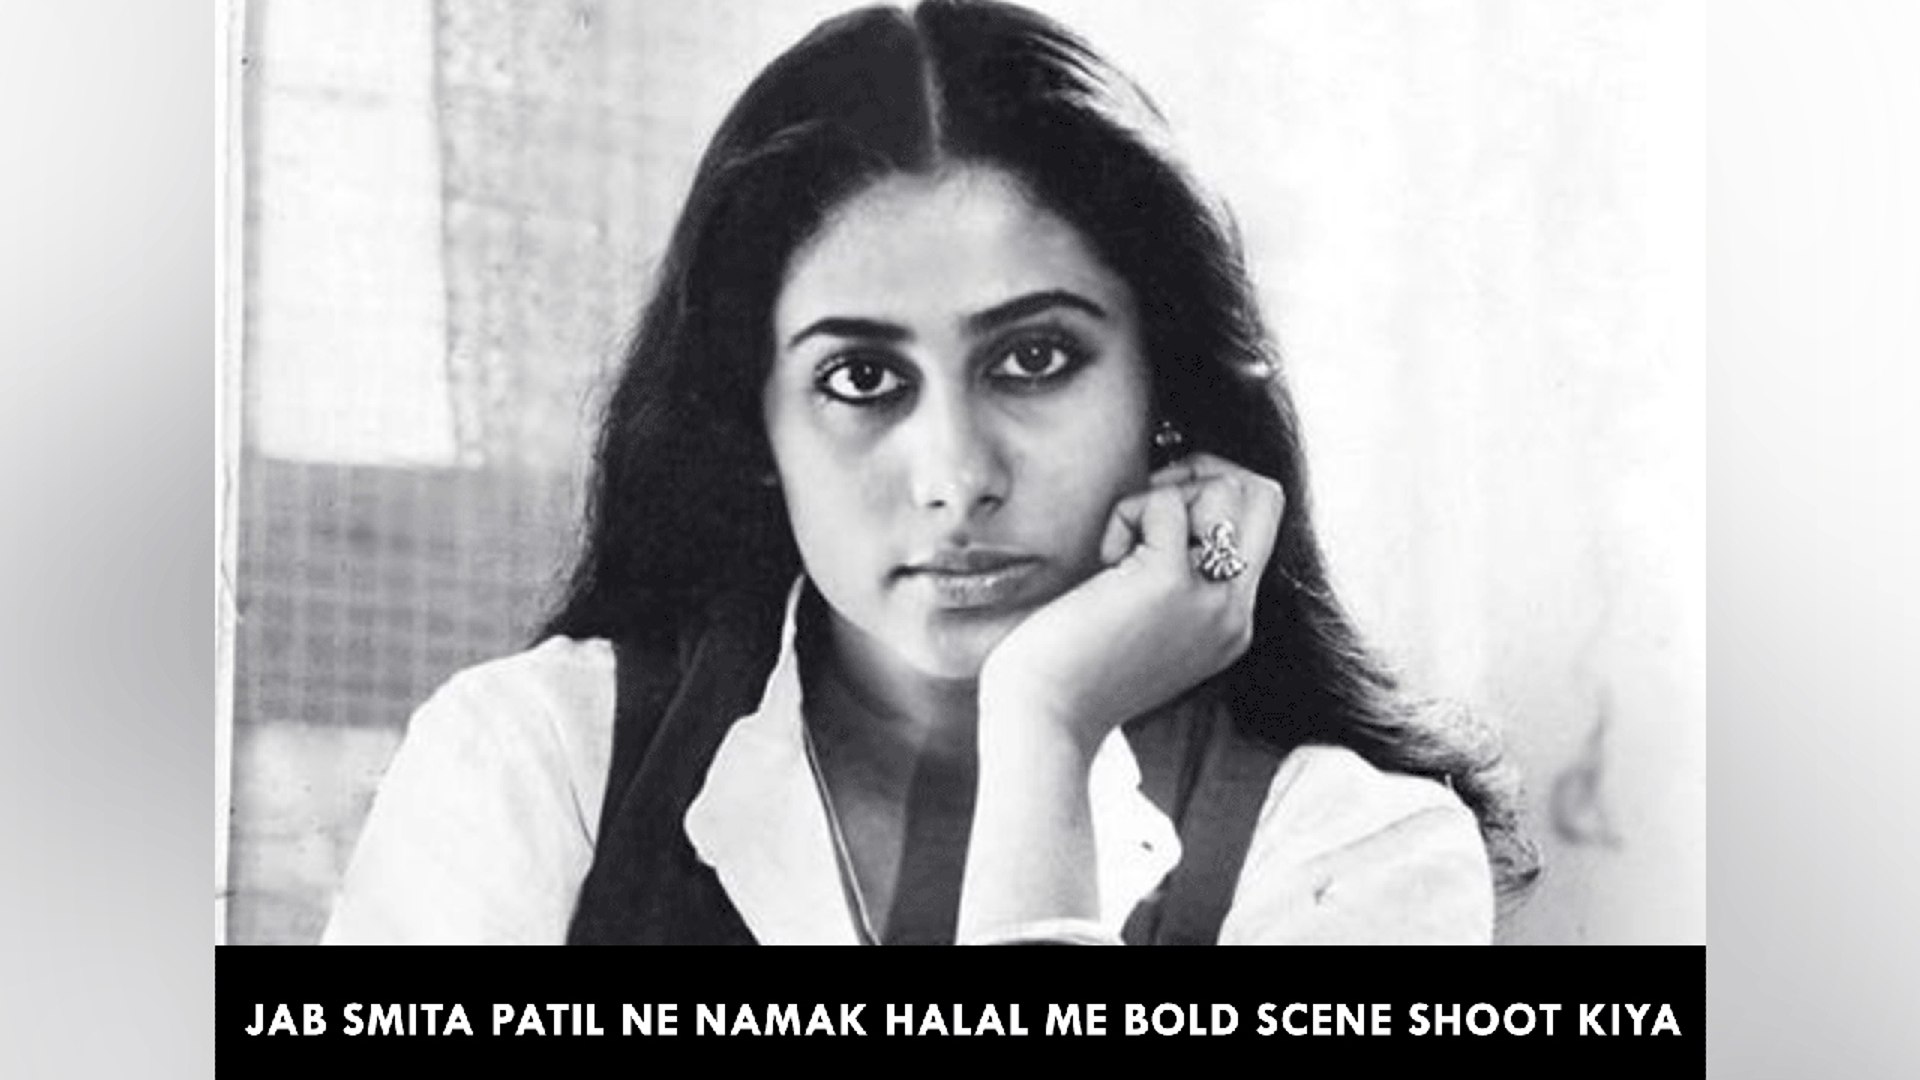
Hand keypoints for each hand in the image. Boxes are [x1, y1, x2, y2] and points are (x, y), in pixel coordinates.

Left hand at [977, 452, 1286, 758]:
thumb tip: (1172, 499)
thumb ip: (1175, 577)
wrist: (1043, 718)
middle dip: (1205, 473)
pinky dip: (1125, 511)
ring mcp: (1209, 599)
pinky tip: (1102, 559)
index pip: (1260, 524)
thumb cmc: (1074, 667)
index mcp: (1232, 624)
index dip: (1212, 494)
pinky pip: (1163, 502)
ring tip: (1122, 544)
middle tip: (1149, 502)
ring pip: (1223, 489)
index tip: (1159, 509)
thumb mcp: (1144, 622)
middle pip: (1265, 497)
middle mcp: (1234, 614)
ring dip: (1164, 493)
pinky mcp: (1169, 582)